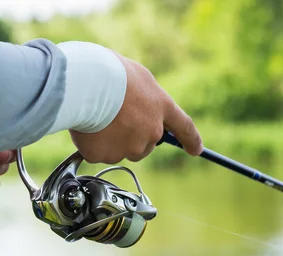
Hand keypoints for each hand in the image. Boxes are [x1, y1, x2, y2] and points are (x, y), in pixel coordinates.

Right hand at [69, 52, 203, 163]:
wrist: (86, 84)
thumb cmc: (109, 72)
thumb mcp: (137, 76)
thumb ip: (144, 97)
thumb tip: (137, 109)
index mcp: (161, 107)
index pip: (184, 127)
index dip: (191, 140)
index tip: (196, 150)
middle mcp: (151, 132)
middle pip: (145, 145)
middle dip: (132, 136)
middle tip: (114, 118)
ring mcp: (129, 147)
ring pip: (121, 151)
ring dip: (112, 140)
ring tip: (97, 118)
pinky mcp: (106, 155)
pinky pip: (99, 153)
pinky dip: (92, 143)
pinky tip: (86, 126)